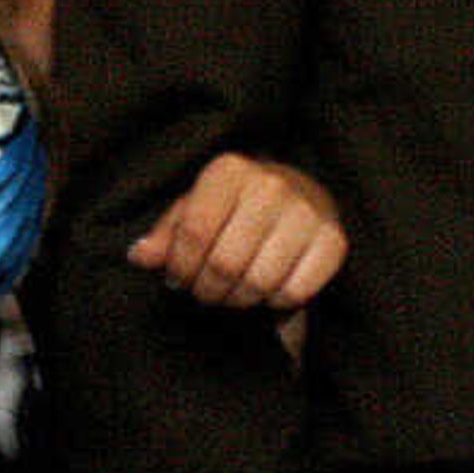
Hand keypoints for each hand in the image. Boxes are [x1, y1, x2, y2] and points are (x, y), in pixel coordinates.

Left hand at [133, 153, 347, 310]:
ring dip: (240, 300)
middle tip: (206, 293)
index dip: (180, 268)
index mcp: (229, 171)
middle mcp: (272, 185)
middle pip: (225, 264)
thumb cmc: (236, 208)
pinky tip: (269, 290)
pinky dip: (276, 302)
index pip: (194, 233)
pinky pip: (295, 292)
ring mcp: (307, 212)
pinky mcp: (334, 241)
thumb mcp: (195, 211)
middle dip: (208, 290)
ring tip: (234, 294)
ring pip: (260, 282)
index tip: (178, 279)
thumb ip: (165, 236)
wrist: (301, 197)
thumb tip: (139, 256)